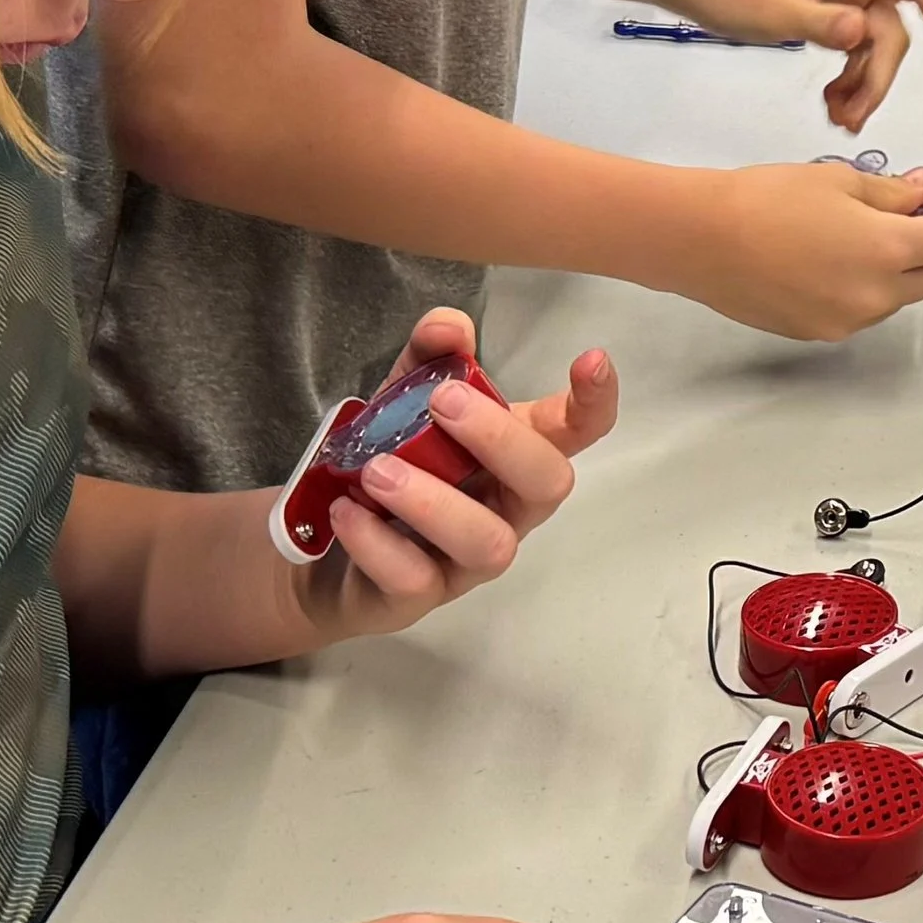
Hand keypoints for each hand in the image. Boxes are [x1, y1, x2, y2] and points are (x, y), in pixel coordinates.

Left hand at [303, 307, 614, 643]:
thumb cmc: (392, 461)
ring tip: (377, 470)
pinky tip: (347, 508)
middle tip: (443, 403)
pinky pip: (415, 578)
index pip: (576, 431)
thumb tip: (450, 327)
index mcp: (512, 454)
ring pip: (488, 543)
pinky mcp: (419, 595)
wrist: (327, 540)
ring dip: (433, 501)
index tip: (591, 360)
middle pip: (547, 484)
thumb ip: (427, 356)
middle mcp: (505, 508)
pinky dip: (377, 541)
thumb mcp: (403, 397)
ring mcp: (466, 559)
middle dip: (502, 440)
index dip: (594, 400)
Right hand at [653, 158, 922, 340]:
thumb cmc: (763, 199)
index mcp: (888, 251)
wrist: (700, 238)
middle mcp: (876, 296)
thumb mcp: (836, 180)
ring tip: (854, 235)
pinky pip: (858, 311)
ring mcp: (846, 321)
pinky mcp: (817, 333)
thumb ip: (891, 193)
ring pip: (894, 297)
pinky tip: (826, 259)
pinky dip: (859, 287)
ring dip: (893, 269)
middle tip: (906, 212)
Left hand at [659, 0, 922, 126]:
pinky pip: (850, 50)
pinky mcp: (821, 14)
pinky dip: (845, 78)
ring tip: (839, 119)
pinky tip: (830, 103)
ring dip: (862, 85)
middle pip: (892, 33)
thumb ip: (821, 23)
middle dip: (879, 79)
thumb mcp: (773, 10)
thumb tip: (862, 32)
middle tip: (853, 118)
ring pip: (872, 47)